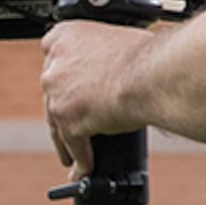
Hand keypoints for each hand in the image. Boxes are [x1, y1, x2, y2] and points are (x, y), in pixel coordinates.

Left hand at [41, 21, 154, 171]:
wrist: (151, 76)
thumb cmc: (146, 55)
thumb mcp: (116, 40)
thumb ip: (100, 54)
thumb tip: (109, 66)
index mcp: (63, 36)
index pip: (54, 58)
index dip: (64, 76)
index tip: (66, 86)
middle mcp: (53, 64)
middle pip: (53, 93)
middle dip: (64, 109)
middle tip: (72, 121)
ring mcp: (57, 95)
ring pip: (56, 122)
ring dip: (64, 141)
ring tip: (69, 156)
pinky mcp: (67, 122)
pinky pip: (72, 143)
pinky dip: (80, 157)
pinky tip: (83, 168)